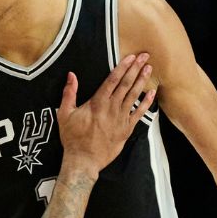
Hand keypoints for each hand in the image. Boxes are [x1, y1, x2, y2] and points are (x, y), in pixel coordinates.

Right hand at [57, 53, 156, 172]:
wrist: (84, 161)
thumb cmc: (73, 138)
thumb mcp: (64, 114)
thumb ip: (69, 93)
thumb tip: (71, 75)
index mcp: (98, 102)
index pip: (113, 80)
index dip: (123, 66)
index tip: (131, 57)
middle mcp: (112, 108)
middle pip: (127, 84)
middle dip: (136, 68)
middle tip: (145, 56)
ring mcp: (121, 119)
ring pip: (134, 96)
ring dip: (142, 81)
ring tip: (149, 69)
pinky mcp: (126, 129)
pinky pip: (139, 113)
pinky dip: (146, 102)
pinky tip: (152, 93)